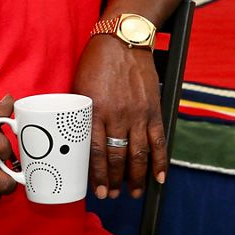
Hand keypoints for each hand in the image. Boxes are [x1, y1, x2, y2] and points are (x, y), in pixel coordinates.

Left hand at [74, 36, 163, 199]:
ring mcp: (138, 113)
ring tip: (133, 192)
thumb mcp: (79, 88)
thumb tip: (75, 141)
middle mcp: (118, 115)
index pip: (96, 151)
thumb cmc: (96, 62)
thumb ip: (80, 115)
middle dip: (115, 180)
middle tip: (113, 194)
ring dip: (136, 177)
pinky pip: (158, 140)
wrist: (123, 40)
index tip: (98, 191)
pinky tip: (159, 178)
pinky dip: (160, 161)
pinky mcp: (153, 109)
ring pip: (139, 154)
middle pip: (117, 157)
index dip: (98, 176)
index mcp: (95, 110)